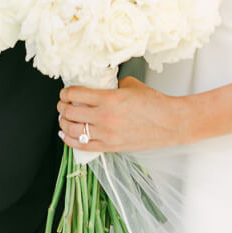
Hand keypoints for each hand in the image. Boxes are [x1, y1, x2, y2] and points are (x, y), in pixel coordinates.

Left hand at [57, 76, 187, 152]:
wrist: (170, 123)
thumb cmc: (154, 103)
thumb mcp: (130, 85)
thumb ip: (111, 86)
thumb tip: (97, 87)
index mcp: (109, 98)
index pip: (75, 94)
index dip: (66, 92)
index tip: (65, 92)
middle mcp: (105, 117)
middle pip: (70, 112)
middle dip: (62, 107)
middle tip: (62, 103)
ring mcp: (106, 134)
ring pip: (73, 131)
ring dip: (63, 123)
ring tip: (63, 118)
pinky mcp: (110, 147)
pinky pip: (83, 146)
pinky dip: (70, 141)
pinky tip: (66, 135)